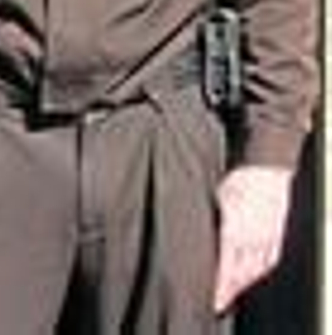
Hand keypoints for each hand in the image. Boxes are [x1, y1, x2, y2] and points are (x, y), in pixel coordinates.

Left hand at [213, 165, 292, 312]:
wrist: (268, 169)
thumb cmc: (239, 180)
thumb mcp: (216, 199)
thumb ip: (210, 222)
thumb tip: (197, 239)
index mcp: (236, 230)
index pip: (226, 268)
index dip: (219, 287)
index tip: (212, 301)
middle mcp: (254, 239)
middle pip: (241, 274)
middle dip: (229, 291)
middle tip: (217, 304)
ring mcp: (268, 239)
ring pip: (255, 270)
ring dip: (242, 284)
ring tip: (230, 294)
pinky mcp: (277, 236)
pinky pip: (268, 261)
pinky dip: (258, 272)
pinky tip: (250, 278)